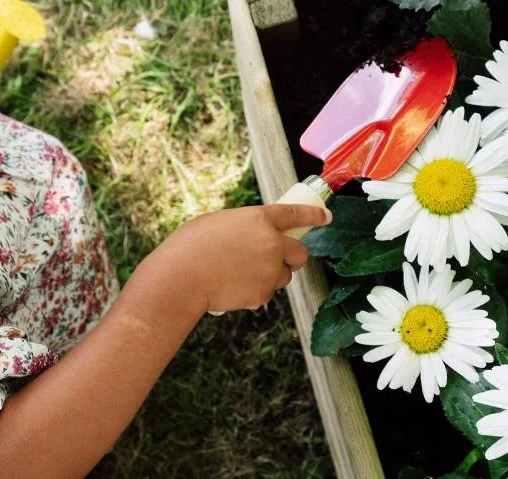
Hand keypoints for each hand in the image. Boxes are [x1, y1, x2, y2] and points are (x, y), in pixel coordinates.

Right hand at [140, 204, 329, 313]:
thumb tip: (254, 237)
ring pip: (283, 275)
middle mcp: (272, 243)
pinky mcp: (263, 292)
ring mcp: (270, 269)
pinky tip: (233, 287)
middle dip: (293, 257)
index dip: (313, 215)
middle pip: (300, 253)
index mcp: (259, 218)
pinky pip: (266, 292)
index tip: (326, 217)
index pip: (295, 214)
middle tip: (278, 259)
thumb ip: (244, 228)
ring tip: (241, 274)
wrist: (181, 277)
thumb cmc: (190, 246)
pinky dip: (255, 291)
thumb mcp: (219, 223)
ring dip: (271, 275)